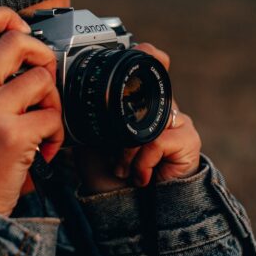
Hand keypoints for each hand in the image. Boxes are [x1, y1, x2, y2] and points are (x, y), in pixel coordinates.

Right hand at [0, 7, 63, 215]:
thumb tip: (19, 47)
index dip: (4, 16)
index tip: (22, 30)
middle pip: (15, 42)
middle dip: (41, 54)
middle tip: (45, 76)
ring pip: (41, 79)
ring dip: (53, 102)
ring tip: (43, 124)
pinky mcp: (11, 136)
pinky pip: (52, 117)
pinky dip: (57, 135)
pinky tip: (45, 150)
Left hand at [74, 43, 201, 193]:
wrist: (125, 206)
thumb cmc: (108, 171)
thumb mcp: (90, 135)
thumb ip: (87, 112)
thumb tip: (67, 90)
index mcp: (141, 102)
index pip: (152, 67)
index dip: (150, 55)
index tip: (144, 49)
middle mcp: (162, 107)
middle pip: (148, 96)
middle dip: (123, 128)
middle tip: (113, 152)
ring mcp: (179, 122)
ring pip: (149, 121)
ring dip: (128, 149)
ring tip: (121, 166)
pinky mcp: (189, 140)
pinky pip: (158, 140)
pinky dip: (141, 161)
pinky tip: (139, 176)